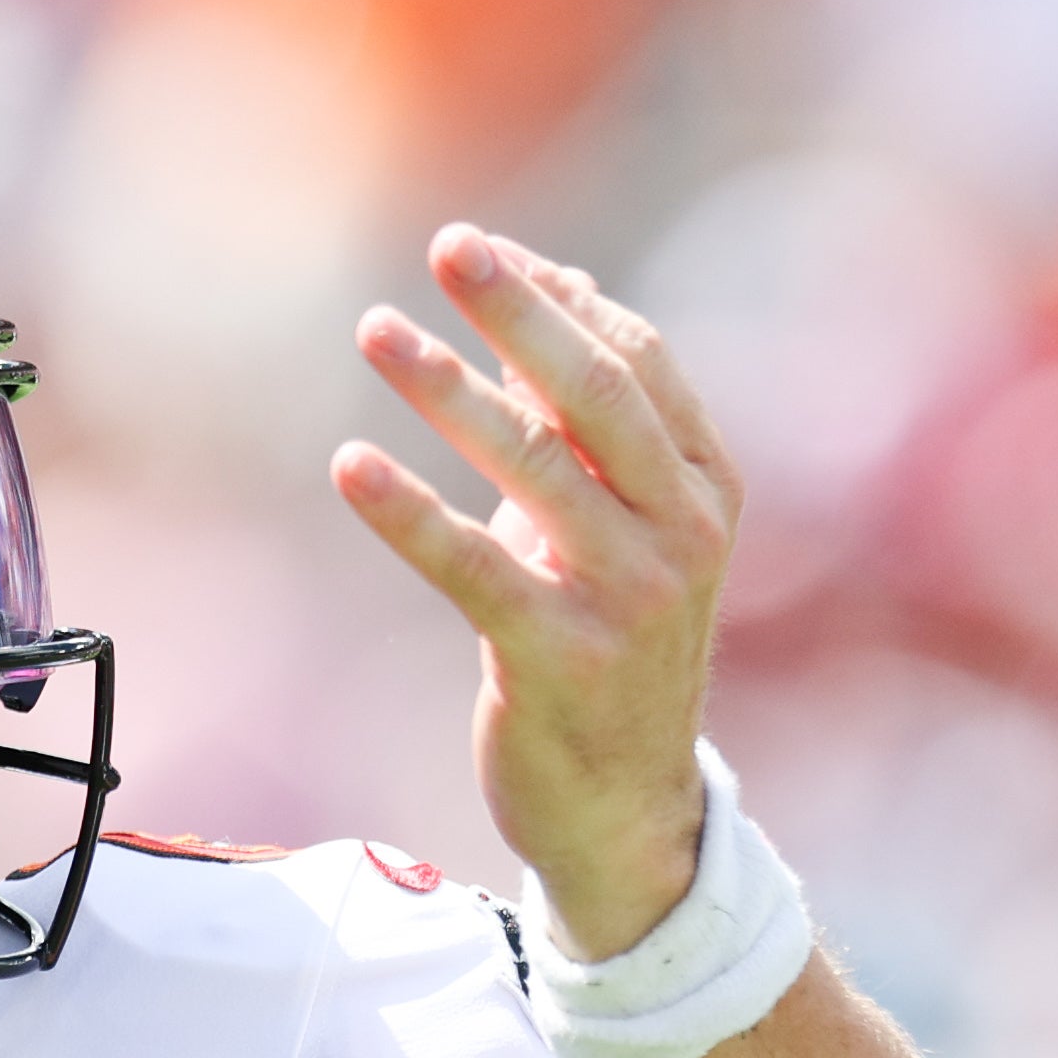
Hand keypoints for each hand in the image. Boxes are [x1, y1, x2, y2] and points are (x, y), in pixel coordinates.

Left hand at [331, 225, 739, 958]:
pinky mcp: (562, 659)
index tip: (483, 250)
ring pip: (534, 466)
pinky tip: (350, 464)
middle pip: (598, 391)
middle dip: (518, 310)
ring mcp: (631, 597)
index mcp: (707, 487)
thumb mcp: (622, 532)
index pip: (636, 362)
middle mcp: (685, 533)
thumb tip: (552, 291)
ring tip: (376, 331)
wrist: (625, 811)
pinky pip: (473, 567)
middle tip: (447, 246)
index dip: (558, 299)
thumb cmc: (608, 651)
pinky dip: (407, 511)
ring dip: (446, 388)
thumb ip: (593, 431)